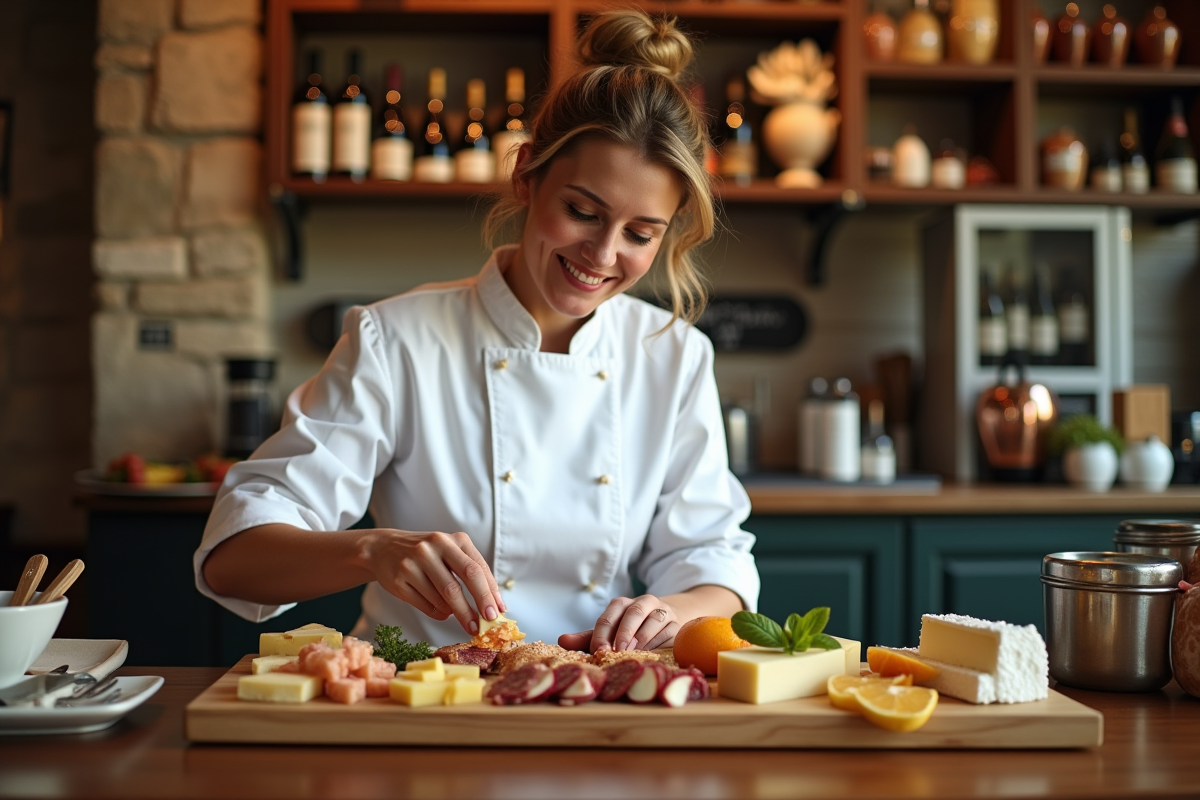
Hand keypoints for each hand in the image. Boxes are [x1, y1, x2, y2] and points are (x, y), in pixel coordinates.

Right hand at [361, 529, 504, 635]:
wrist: (383, 549)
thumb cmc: (427, 554)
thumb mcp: (451, 552)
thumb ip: (471, 572)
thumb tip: (493, 604)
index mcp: (454, 539)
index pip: (477, 568)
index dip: (490, 592)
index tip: (498, 611)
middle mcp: (433, 547)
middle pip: (459, 584)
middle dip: (475, 607)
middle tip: (484, 625)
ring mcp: (414, 563)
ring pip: (442, 599)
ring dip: (455, 613)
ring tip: (461, 617)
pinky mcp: (399, 579)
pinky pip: (426, 605)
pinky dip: (438, 613)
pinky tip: (441, 612)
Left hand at [558, 594, 678, 652]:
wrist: (665, 622)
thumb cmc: (630, 631)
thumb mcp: (609, 634)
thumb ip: (587, 638)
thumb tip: (561, 641)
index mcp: (622, 605)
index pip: (609, 616)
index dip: (602, 634)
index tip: (598, 651)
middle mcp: (643, 603)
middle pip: (633, 613)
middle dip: (624, 633)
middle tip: (616, 651)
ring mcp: (662, 612)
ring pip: (653, 620)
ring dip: (642, 638)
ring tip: (632, 653)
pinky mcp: (677, 624)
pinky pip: (669, 632)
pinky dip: (659, 643)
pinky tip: (651, 654)